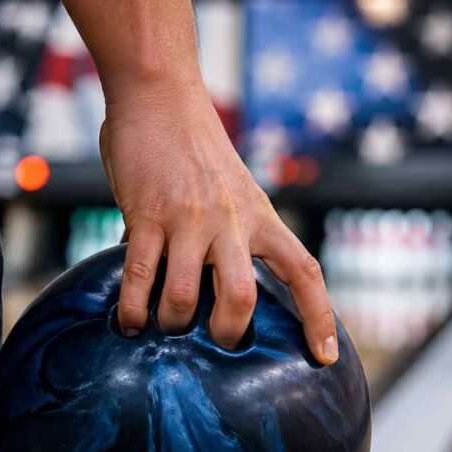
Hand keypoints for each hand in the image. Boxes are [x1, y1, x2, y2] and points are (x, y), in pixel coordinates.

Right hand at [99, 81, 338, 364]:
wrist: (162, 95)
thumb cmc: (195, 148)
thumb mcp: (232, 191)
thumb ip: (224, 236)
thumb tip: (195, 286)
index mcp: (261, 217)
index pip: (303, 272)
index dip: (319, 317)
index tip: (325, 357)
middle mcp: (232, 222)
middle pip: (242, 297)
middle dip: (228, 333)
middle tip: (216, 342)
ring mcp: (189, 220)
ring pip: (186, 297)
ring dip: (173, 324)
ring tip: (162, 327)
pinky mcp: (147, 215)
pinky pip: (141, 276)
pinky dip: (133, 309)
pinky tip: (127, 323)